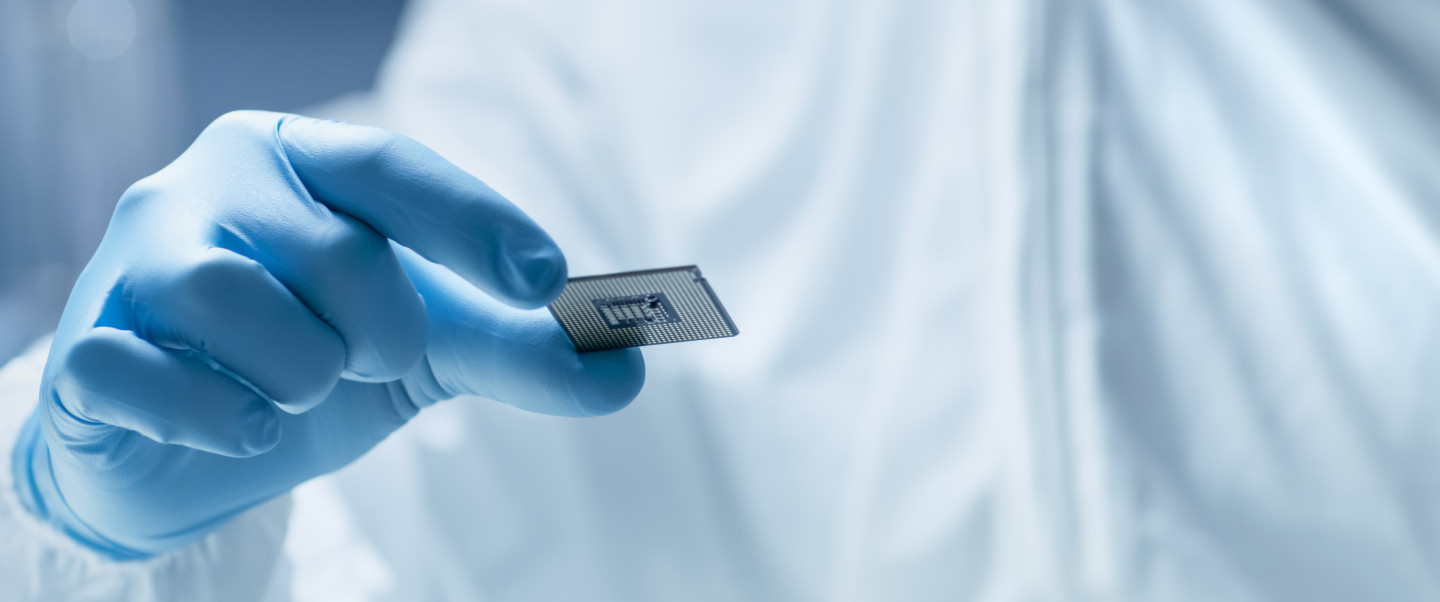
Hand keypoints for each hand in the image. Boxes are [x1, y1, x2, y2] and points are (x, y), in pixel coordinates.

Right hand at [11, 111, 643, 558]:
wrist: (188, 438)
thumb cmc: (314, 358)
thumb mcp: (426, 347)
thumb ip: (519, 350)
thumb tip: (625, 373)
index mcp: (302, 159)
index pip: (395, 168)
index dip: (475, 223)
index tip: (546, 283)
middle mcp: (210, 185)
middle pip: (333, 248)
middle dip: (381, 330)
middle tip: (374, 360)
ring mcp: (134, 260)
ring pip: (231, 301)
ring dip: (298, 376)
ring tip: (296, 389)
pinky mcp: (85, 348)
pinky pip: (148, 377)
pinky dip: (217, 420)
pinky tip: (237, 427)